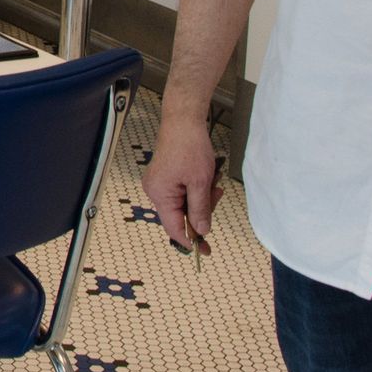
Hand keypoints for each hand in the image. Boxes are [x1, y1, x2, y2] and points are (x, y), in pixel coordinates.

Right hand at [142, 107, 222, 254]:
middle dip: (200, 210)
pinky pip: (180, 192)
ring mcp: (158, 183)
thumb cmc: (190, 148)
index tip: (204, 250)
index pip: (173, 227)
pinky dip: (195, 190)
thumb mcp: (200, 182)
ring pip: (182, 203)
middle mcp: (154, 191)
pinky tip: (206, 179)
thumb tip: (202, 231)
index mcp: (160, 194)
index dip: (190, 240)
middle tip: (217, 196)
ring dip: (200, 198)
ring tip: (214, 184)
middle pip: (179, 215)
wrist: (183, 120)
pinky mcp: (164, 176)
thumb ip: (200, 210)